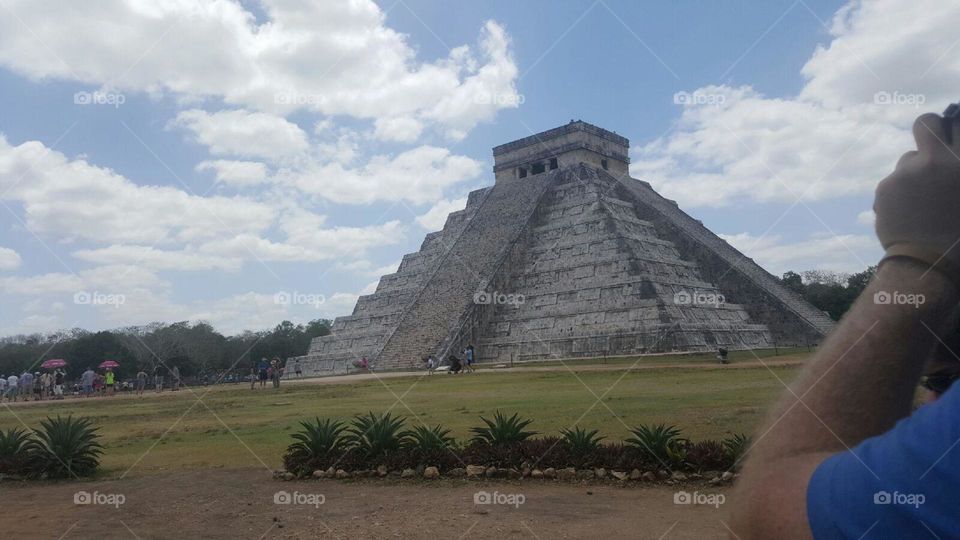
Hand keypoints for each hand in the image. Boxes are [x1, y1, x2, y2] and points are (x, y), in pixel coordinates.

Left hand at [875, 113, 959, 274]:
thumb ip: (957, 170)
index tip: (950, 132)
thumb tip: (952, 157)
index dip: (952, 127)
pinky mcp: (886, 186)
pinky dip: (899, 193)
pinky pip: (893, 182)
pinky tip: (908, 213)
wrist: (928, 263)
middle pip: (925, 123)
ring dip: (914, 172)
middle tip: (932, 146)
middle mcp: (936, 161)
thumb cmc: (959, 236)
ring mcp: (908, 172)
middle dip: (928, 129)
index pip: (956, 124)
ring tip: (923, 201)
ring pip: (908, 159)